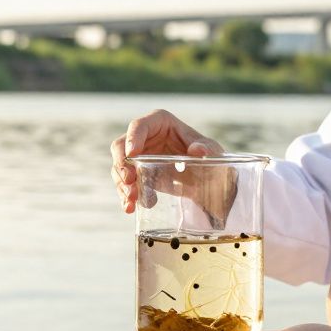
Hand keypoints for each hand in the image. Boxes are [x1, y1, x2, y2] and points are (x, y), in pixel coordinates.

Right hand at [110, 109, 224, 214]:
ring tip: (132, 201)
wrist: (208, 179)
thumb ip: (206, 148)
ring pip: (119, 168)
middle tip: (130, 181)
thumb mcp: (212, 150)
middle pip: (120, 147)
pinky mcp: (137, 175)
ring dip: (122, 185)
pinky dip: (126, 196)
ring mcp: (138, 157)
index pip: (139, 126)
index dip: (132, 139)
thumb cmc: (208, 156)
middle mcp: (144, 138)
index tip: (132, 154)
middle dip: (121, 165)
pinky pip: (125, 185)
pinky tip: (131, 207)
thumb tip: (197, 150)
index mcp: (159, 123)